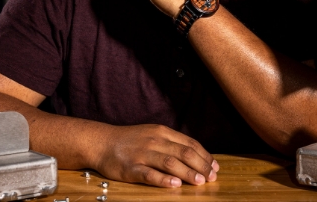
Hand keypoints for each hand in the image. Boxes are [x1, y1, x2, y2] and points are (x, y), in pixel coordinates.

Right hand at [94, 123, 218, 187]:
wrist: (101, 142)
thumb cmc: (130, 140)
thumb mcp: (153, 134)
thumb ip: (172, 143)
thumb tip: (195, 156)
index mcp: (162, 132)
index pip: (190, 143)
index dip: (205, 156)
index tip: (215, 167)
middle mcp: (154, 141)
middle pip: (184, 153)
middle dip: (201, 166)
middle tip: (212, 177)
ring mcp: (142, 154)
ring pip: (170, 163)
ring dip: (188, 173)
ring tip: (199, 182)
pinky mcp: (131, 168)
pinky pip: (149, 174)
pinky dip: (163, 179)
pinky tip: (174, 184)